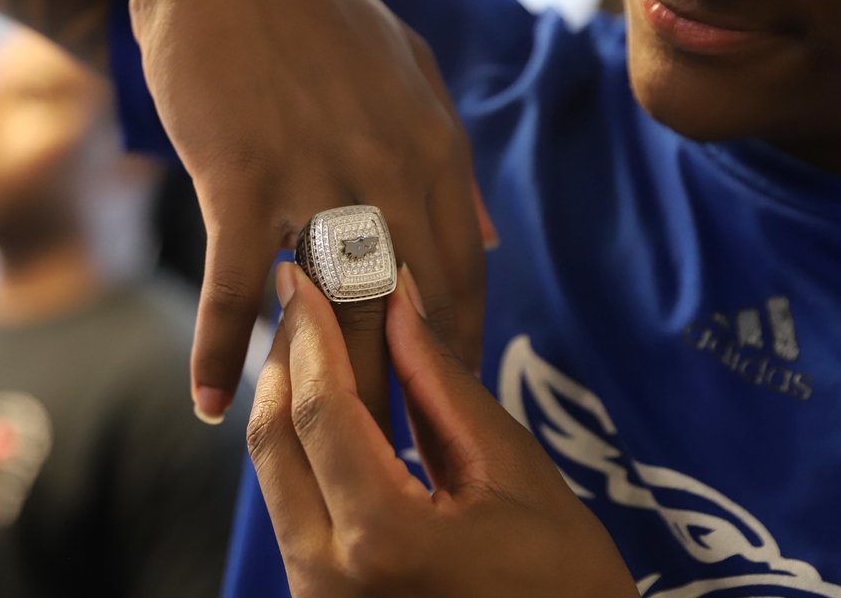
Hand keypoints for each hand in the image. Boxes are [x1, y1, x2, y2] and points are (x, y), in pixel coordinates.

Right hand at [119, 0, 495, 420]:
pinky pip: (237, 285)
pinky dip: (221, 350)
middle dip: (409, 394)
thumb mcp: (408, 75)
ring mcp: (315, 173)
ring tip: (324, 457)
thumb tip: (490, 242)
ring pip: (334, 311)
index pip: (461, 278)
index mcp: (433, 147)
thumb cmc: (313, 19)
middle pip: (409, 311)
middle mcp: (388, 167)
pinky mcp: (241, 175)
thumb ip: (452, 165)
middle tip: (403, 465)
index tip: (446, 410)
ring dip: (327, 392)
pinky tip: (212, 404)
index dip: (456, 355)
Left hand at [246, 262, 637, 597]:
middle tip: (300, 296)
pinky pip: (291, 507)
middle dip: (284, 357)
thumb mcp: (516, 475)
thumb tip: (399, 301)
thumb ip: (444, 386)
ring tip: (312, 337)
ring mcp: (316, 597)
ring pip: (273, 475)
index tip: (302, 274)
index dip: (310, 332)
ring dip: (287, 400)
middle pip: (274, 441)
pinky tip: (326, 404)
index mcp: (384, 539)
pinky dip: (301, 446)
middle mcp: (328, 576)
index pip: (323, 409)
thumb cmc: (566, 586)